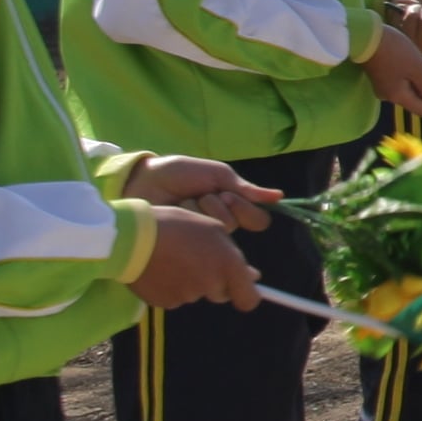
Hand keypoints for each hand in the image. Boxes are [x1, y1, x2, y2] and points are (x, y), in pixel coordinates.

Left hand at [125, 157, 278, 224]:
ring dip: (202, 210)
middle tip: (204, 195)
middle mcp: (218, 226)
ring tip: (184, 200)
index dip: (247, 210)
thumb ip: (244, 188)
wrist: (142, 180)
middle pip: (238, 226)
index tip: (228, 194)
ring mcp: (200, 238)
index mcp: (230, 209)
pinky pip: (199, 238)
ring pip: (219, 232)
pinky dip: (188, 218)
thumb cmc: (177, 174)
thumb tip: (279, 197)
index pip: (258, 221)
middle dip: (221, 206)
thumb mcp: (215, 174)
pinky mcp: (183, 246)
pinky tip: (175, 212)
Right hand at [127, 206, 260, 311]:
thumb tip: (253, 277)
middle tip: (199, 259)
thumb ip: (234, 257)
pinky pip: (174, 297)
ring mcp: (186, 296)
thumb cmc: (178, 225)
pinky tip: (161, 268)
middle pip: (220, 293)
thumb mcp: (214, 230)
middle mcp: (211, 285)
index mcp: (228, 266)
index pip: (249, 300)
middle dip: (216, 281)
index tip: (244, 285)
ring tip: (174, 257)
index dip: (248, 294)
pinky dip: (171, 286)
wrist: (133, 237)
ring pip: (196, 293)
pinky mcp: (164, 302)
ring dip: (192, 281)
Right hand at [362, 25, 421, 124]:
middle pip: (417, 99)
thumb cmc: (395, 52)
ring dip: (420, 77)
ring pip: (410, 88)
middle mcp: (389, 96)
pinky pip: (401, 81)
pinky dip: (411, 73)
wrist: (366, 36)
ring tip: (418, 60)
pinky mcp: (380, 77)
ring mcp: (383, 86)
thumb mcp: (418, 69)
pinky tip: (410, 58)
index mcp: (398, 97)